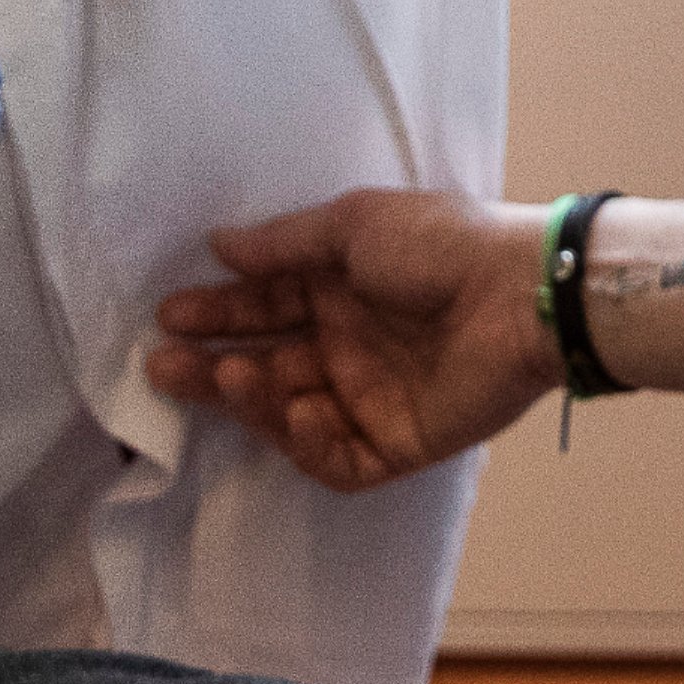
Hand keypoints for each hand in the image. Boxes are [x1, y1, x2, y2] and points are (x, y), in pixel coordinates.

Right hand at [148, 190, 558, 493]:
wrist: (521, 295)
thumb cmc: (442, 245)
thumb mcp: (357, 226)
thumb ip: (286, 243)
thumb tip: (219, 243)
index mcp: (346, 288)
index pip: (267, 305)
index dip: (219, 311)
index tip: (170, 314)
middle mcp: (353, 343)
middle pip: (267, 364)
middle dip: (212, 365)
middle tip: (162, 364)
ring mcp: (373, 397)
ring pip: (290, 412)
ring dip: (253, 398)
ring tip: (228, 373)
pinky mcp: (399, 443)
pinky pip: (337, 457)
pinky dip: (311, 441)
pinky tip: (303, 407)